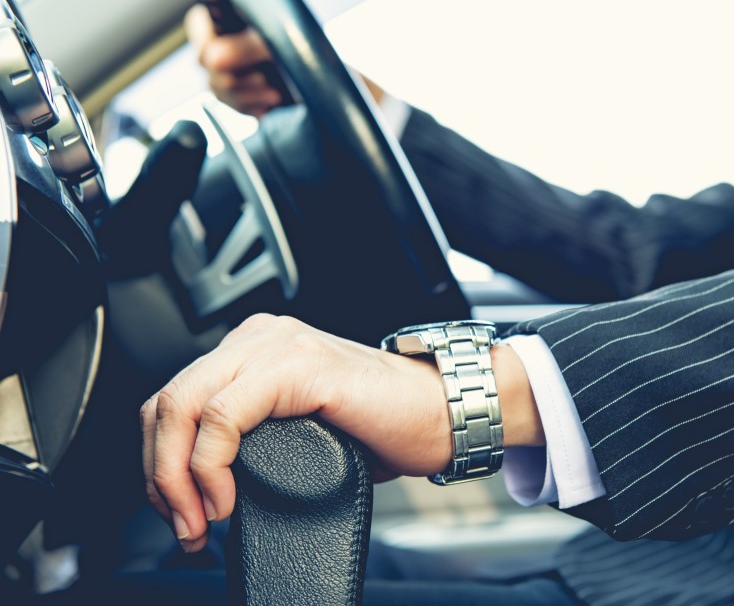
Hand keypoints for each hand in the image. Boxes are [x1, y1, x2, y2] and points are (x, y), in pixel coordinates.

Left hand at [141, 314, 539, 552]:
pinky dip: (210, 465)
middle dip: (160, 475)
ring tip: (199, 519)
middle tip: (183, 524)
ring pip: (183, 406)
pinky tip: (225, 497)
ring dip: (176, 477)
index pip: (174, 398)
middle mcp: (260, 337)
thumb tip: (208, 484)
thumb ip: (254, 435)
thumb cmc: (388, 424)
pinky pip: (223, 416)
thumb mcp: (302, 426)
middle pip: (166, 402)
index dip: (160, 461)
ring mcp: (277, 345)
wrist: (446, 412)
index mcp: (256, 347)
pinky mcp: (299, 365)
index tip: (179, 511)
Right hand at [186, 4, 385, 116]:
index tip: (224, 58)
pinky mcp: (250, 98)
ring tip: (275, 96)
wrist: (351, 89)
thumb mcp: (289, 44)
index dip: (205, 40)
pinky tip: (273, 107)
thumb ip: (251, 47)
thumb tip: (215, 56)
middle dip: (232, 77)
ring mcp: (241, 72)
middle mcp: (236, 44)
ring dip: (244, 96)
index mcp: (242, 20)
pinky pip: (234, 108)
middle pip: (205, 62)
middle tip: (265, 81)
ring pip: (216, 89)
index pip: (200, 24)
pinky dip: (251, 109)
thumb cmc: (323, 57)